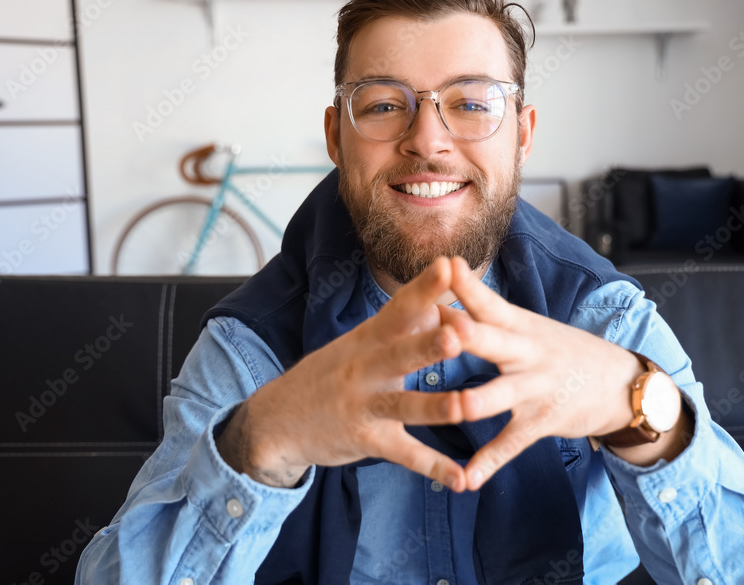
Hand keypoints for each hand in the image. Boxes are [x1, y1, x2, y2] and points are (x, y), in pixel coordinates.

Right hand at [217, 258, 468, 490]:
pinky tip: (460, 479)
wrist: (277, 419)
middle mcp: (366, 367)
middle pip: (401, 353)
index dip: (424, 287)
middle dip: (429, 343)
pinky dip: (432, 467)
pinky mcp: (365, 439)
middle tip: (458, 333)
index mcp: (369, 338)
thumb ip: (399, 326)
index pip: (399, 307)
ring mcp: (364, 405)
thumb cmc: (331, 374)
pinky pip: (403, 453)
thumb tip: (439, 301)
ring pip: (404, 404)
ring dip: (436, 406)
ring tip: (466, 407)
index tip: (450, 265)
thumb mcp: (359, 344)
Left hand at [440, 256, 645, 490]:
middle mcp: (527, 353)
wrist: (620, 383)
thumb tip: (434, 300)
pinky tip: (467, 479)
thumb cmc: (560, 351)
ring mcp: (536, 388)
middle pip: (493, 341)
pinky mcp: (542, 421)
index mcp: (520, 326)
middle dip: (468, 335)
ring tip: (456, 409)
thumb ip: (487, 318)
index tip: (446, 264)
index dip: (469, 285)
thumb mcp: (530, 328)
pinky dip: (489, 462)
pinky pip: (512, 443)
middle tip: (445, 326)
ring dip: (478, 401)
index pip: (491, 302)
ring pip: (502, 394)